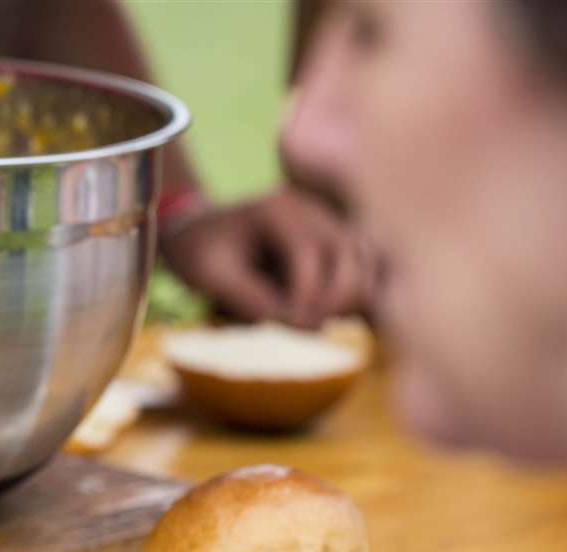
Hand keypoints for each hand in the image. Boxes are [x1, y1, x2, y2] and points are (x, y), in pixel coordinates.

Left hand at [160, 186, 369, 328]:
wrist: (201, 232)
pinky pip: (365, 265)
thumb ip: (250, 298)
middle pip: (348, 250)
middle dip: (335, 297)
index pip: (308, 251)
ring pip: (365, 258)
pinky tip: (332, 314)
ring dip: (352, 295)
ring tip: (319, 320)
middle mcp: (309, 209)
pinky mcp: (333, 241)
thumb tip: (300, 322)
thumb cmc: (202, 254)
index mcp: (276, 209)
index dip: (307, 293)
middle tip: (308, 328)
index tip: (294, 325)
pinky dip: (357, 291)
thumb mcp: (212, 276)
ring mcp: (326, 222)